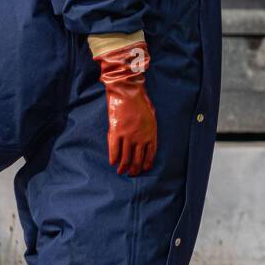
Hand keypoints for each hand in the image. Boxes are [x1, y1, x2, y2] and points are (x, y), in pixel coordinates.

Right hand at [94, 41, 156, 175]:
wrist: (127, 91)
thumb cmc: (140, 100)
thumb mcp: (150, 114)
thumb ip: (148, 127)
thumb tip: (146, 136)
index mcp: (151, 133)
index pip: (150, 153)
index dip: (147, 162)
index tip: (144, 168)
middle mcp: (140, 137)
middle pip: (138, 158)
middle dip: (135, 168)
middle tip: (132, 173)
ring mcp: (128, 136)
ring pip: (126, 157)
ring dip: (124, 167)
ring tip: (122, 171)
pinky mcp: (116, 132)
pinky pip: (114, 150)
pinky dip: (114, 158)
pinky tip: (113, 162)